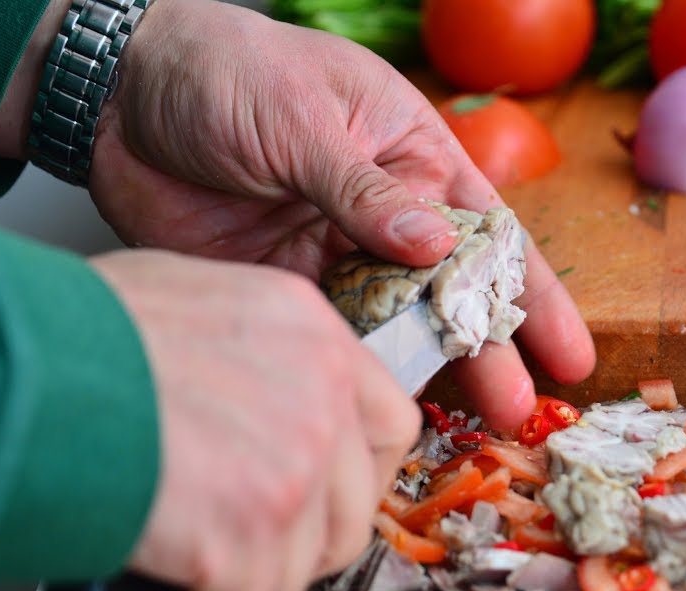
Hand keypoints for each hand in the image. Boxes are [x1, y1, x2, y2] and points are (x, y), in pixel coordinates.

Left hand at [87, 0, 594, 430]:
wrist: (116, 95)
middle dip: (486, 347)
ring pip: (391, 323)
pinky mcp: (280, 286)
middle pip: (446, 290)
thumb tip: (431, 247)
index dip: (531, 293)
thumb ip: (363, 190)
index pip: (485, 230)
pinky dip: (353, 370)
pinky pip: (329, 336)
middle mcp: (380, 211)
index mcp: (408, 154)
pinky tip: (378, 407)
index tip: (569, 352)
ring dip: (424, 369)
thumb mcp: (302, 120)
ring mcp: (331, 253)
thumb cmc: (224, 71)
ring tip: (464, 424)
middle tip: (518, 410)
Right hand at [89, 248, 420, 590]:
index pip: (388, 422)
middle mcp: (318, 395)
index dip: (358, 473)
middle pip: (355, 508)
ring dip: (247, 582)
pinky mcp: (246, 532)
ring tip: (196, 573)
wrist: (17, 368)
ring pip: (300, 566)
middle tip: (253, 545)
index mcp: (309, 332)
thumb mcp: (192, 299)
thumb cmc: (78, 328)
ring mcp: (291, 466)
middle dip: (306, 541)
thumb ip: (255, 350)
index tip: (326, 496)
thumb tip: (256, 397)